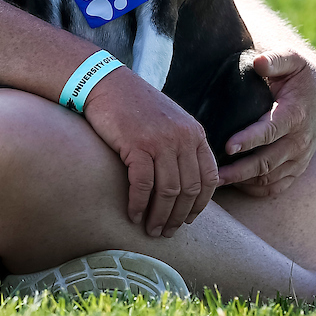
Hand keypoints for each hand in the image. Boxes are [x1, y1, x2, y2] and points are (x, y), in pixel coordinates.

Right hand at [82, 69, 218, 236]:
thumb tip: (185, 182)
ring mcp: (161, 141)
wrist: (107, 83)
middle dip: (178, 216)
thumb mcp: (170, 120)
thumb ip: (182, 145)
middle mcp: (182, 137)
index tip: (189, 220)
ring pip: (167, 191)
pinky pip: (143, 185)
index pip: (208, 177)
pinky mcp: (137, 145)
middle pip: (188, 189)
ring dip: (159, 216)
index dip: (200, 204)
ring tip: (151, 229)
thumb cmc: (135, 105)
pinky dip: (138, 205)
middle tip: (167, 232)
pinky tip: (133, 215)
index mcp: (194, 133)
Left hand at [217, 50, 315, 195]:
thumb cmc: (299, 73)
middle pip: (266, 162)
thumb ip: (276, 59)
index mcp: (295, 114)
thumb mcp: (291, 59)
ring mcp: (299, 158)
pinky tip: (234, 185)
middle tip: (211, 172)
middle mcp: (299, 140)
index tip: (227, 145)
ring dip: (242, 182)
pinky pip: (276, 187)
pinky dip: (255, 190)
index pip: (271, 131)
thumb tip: (259, 62)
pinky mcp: (296, 168)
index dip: (249, 140)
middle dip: (238, 170)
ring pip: (269, 179)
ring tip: (214, 181)